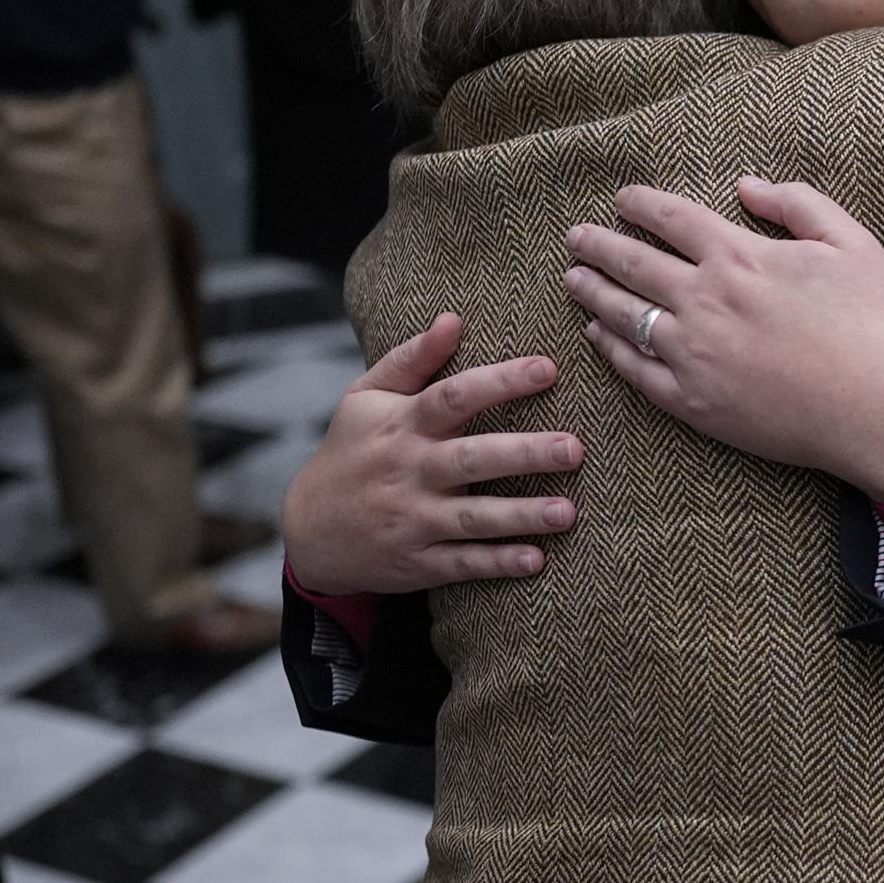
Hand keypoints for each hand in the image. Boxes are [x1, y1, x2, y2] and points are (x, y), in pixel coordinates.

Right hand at [279, 312, 584, 592]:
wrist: (309, 529)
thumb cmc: (351, 451)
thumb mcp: (364, 398)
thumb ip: (411, 359)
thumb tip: (453, 318)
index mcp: (402, 425)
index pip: (454, 396)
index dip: (500, 381)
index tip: (547, 368)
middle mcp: (409, 471)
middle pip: (472, 458)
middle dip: (524, 453)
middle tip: (574, 448)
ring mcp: (413, 520)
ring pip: (472, 518)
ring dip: (520, 515)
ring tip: (567, 512)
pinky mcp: (418, 563)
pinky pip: (462, 564)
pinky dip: (497, 564)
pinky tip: (536, 560)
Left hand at [563, 178, 883, 501]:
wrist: (878, 408)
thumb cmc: (874, 323)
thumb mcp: (851, 242)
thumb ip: (797, 204)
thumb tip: (746, 186)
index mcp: (740, 257)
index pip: (673, 219)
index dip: (641, 204)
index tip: (620, 199)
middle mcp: (705, 300)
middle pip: (634, 263)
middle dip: (599, 245)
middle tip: (576, 237)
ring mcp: (693, 353)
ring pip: (625, 314)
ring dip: (594, 293)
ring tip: (573, 280)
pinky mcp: (693, 402)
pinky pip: (637, 370)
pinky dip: (612, 349)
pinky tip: (599, 336)